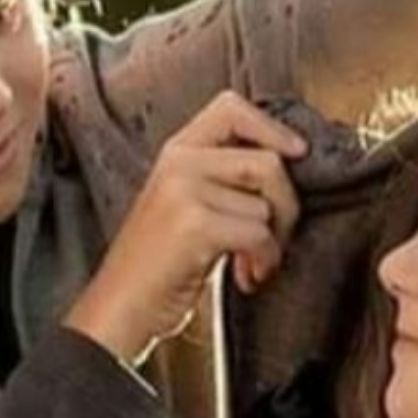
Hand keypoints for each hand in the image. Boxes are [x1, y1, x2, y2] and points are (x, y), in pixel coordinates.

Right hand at [64, 91, 306, 364]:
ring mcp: (184, 191)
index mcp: (176, 153)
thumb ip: (222, 180)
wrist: (120, 309)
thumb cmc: (156, 267)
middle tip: (275, 240)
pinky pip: (259, 233)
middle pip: (267, 161)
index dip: (273, 128)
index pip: (232, 109)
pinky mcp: (194, 224)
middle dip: (287, 206)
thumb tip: (285, 171)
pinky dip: (263, 261)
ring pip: (267, 204)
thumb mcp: (183, 207)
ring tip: (249, 264)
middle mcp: (178, 163)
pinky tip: (244, 276)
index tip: (297, 153)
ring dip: (272, 244)